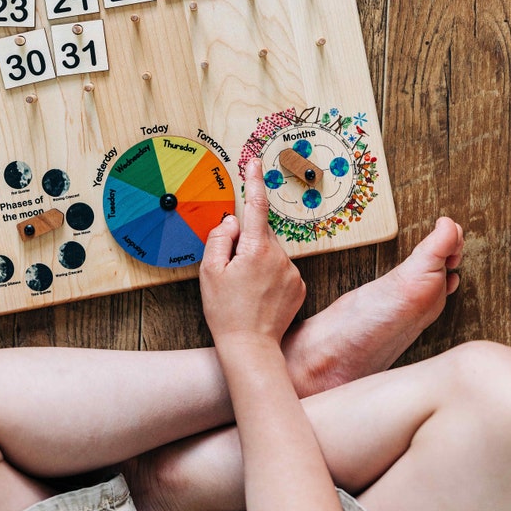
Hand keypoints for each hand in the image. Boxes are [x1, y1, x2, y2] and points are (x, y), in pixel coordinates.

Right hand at [200, 158, 305, 348]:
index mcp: (256, 249)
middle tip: (231, 273)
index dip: (253, 181)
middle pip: (260, 236)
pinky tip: (259, 296)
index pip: (256, 206)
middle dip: (245, 245)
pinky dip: (270, 277)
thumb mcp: (210, 272)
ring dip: (258, 263)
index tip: (254, 162)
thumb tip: (233, 221)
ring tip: (246, 291)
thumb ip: (219, 238)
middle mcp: (280, 256)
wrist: (251, 348)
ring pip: (271, 254)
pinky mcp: (300, 286)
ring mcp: (293, 272)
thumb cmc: (225, 311)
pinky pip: (282, 270)